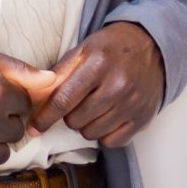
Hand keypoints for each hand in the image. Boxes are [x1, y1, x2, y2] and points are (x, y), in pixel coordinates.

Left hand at [29, 22, 164, 148]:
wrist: (153, 46)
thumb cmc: (112, 47)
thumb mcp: (84, 49)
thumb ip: (59, 73)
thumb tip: (36, 98)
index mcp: (98, 64)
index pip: (64, 100)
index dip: (45, 117)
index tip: (34, 128)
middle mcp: (118, 85)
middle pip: (76, 120)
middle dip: (69, 116)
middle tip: (77, 103)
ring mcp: (132, 104)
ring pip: (92, 134)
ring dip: (86, 125)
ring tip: (93, 109)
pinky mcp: (143, 118)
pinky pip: (112, 141)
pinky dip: (105, 134)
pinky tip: (107, 118)